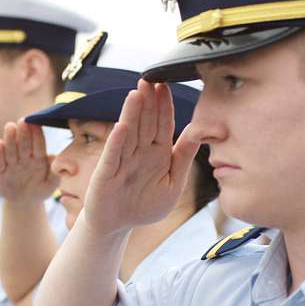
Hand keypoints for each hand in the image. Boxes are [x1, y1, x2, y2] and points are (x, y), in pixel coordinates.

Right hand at [0, 119, 57, 203]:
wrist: (24, 203)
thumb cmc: (40, 189)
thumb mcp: (50, 185)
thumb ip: (54, 173)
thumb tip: (53, 157)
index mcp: (38, 158)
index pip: (38, 145)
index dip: (37, 135)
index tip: (37, 124)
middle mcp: (24, 158)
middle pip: (23, 144)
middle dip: (24, 133)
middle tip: (23, 121)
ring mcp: (11, 164)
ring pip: (11, 150)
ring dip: (10, 139)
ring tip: (10, 127)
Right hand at [82, 80, 197, 235]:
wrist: (118, 225)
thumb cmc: (145, 205)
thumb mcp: (173, 183)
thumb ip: (183, 157)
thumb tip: (198, 131)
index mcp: (157, 153)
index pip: (162, 125)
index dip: (164, 106)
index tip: (166, 86)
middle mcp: (139, 152)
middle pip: (145, 123)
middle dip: (148, 102)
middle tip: (150, 80)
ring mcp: (121, 161)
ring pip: (129, 133)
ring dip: (132, 114)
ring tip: (136, 93)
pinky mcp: (106, 174)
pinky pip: (113, 156)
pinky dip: (117, 141)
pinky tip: (122, 126)